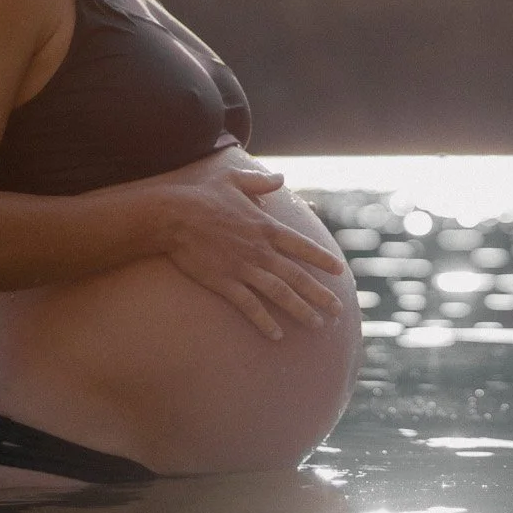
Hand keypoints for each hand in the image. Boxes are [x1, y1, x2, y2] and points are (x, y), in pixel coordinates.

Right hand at [159, 151, 348, 340]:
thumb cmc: (203, 195)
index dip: (322, 259)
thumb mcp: (234, 180)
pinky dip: (264, 321)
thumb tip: (281, 178)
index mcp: (266, 227)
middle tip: (337, 310)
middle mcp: (260, 250)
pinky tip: (276, 335)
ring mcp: (243, 268)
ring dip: (300, 310)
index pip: (302, 246)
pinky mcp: (224, 282)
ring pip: (280, 293)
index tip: (339, 270)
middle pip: (297, 276)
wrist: (173, 216)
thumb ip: (260, 182)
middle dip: (320, 294)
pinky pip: (250, 306)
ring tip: (317, 324)